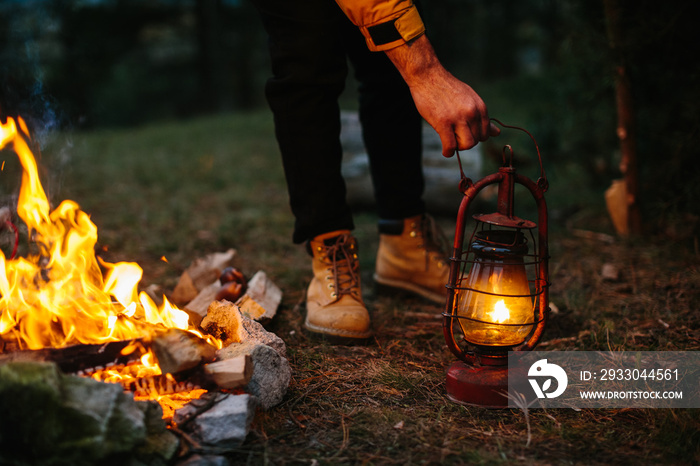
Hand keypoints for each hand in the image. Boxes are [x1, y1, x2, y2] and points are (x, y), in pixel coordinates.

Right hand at [385, 35, 499, 155]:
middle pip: (477, 141)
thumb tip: (497, 133)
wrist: (428, 76)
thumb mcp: (469, 99)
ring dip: (458, 147)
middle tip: (454, 136)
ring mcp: (458, 118)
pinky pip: (450, 146)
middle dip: (465, 142)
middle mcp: (472, 112)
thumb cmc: (447, 88)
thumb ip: (481, 117)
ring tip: (450, 141)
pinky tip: (445, 150)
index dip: (474, 136)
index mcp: (480, 107)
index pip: (485, 133)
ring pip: (467, 145)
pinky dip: (448, 152)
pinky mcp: (443, 122)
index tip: (463, 133)